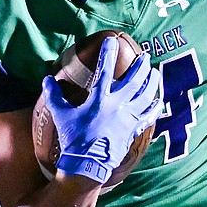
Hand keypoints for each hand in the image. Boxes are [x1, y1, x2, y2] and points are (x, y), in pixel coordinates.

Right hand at [43, 37, 160, 183]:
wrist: (87, 165)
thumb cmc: (73, 139)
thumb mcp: (61, 115)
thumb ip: (54, 96)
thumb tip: (47, 79)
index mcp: (99, 99)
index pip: (105, 71)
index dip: (108, 54)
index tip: (112, 41)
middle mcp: (117, 106)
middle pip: (134, 81)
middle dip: (141, 66)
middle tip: (145, 56)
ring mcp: (128, 118)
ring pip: (146, 96)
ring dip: (152, 83)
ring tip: (155, 72)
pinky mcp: (133, 130)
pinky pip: (148, 117)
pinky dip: (155, 108)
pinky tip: (160, 100)